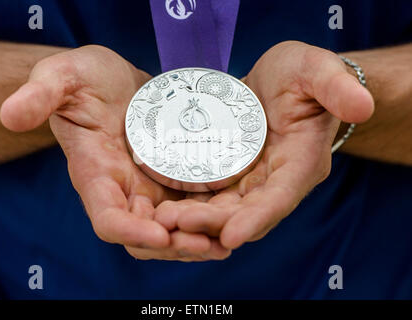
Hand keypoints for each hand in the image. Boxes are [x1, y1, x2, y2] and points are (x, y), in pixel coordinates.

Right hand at [0, 45, 229, 260]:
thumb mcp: (62, 76)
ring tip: (231, 239)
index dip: (130, 233)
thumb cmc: (84, 79)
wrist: (114, 82)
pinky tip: (236, 216)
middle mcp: (123, 191)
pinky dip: (210, 218)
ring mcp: (150, 188)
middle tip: (210, 245)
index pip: (108, 219)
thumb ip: (40, 94)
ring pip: (172, 229)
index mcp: (95, 176)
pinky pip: (191, 207)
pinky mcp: (173, 178)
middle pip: (146, 237)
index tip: (160, 236)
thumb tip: (10, 114)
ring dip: (198, 239)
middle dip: (175, 246)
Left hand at [155, 41, 373, 250]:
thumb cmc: (300, 75)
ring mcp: (250, 181)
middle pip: (245, 212)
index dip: (257, 218)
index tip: (231, 236)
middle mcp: (274, 181)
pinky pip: (208, 197)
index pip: (280, 197)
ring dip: (195, 221)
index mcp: (300, 163)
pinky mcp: (228, 175)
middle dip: (212, 224)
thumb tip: (362, 106)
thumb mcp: (316, 70)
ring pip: (223, 210)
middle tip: (175, 224)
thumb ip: (336, 87)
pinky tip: (162, 208)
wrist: (278, 82)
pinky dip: (188, 205)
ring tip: (161, 221)